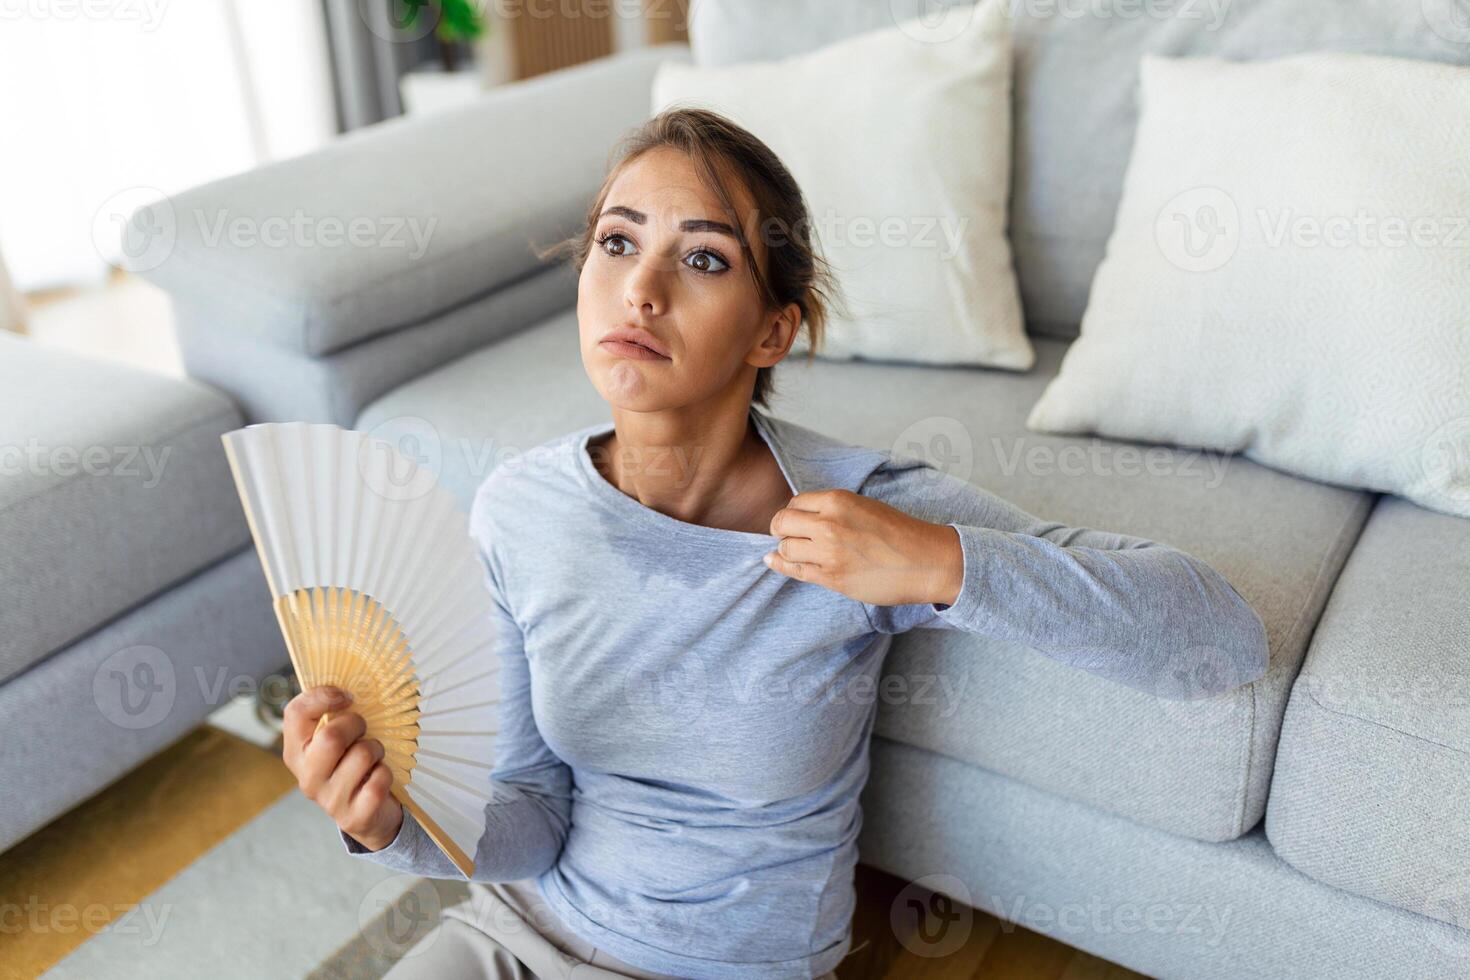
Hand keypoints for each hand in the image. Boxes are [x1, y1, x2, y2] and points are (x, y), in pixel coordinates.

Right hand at [282, 685, 402, 851]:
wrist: (369, 814)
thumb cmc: (353, 764)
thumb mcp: (338, 738)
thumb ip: (334, 713)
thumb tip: (349, 684)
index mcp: (296, 752)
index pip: (295, 713)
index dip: (323, 696)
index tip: (347, 696)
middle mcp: (306, 777)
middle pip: (331, 735)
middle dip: (357, 724)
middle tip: (363, 729)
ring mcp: (328, 800)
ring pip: (362, 754)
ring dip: (376, 749)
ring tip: (373, 758)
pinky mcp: (353, 817)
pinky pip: (379, 779)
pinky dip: (386, 773)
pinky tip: (378, 778)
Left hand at [764, 489, 963, 606]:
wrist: (926, 561)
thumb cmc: (899, 533)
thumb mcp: (863, 506)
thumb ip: (833, 509)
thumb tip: (802, 516)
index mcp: (837, 500)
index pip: (794, 502)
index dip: (793, 513)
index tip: (797, 521)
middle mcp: (828, 524)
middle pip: (782, 523)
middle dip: (781, 529)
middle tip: (787, 535)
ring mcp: (828, 552)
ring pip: (785, 548)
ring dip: (787, 549)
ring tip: (798, 550)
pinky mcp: (832, 578)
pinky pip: (795, 570)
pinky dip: (781, 565)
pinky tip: (773, 561)